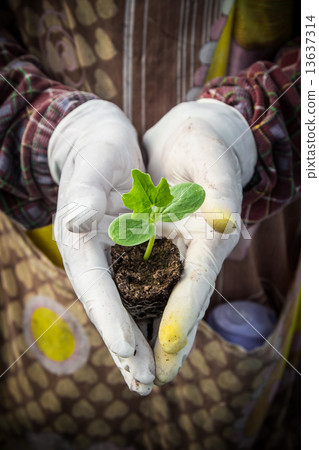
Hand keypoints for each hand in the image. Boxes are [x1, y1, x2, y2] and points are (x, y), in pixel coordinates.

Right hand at [49, 100, 154, 394]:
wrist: (104, 144)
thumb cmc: (95, 153)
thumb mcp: (91, 171)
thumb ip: (84, 198)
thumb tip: (78, 222)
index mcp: (80, 244)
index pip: (94, 288)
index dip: (109, 319)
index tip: (126, 351)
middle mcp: (97, 259)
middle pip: (112, 309)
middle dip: (127, 347)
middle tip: (144, 385)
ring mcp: (115, 259)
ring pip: (130, 307)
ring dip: (142, 342)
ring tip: (154, 378)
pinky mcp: (133, 254)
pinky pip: (146, 289)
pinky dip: (155, 314)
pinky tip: (167, 336)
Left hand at [143, 100, 256, 383]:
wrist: (188, 140)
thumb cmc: (204, 146)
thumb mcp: (211, 163)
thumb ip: (220, 195)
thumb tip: (225, 225)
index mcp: (210, 235)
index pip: (198, 281)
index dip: (184, 314)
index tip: (167, 346)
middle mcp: (193, 250)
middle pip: (180, 301)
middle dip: (168, 340)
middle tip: (153, 380)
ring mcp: (174, 249)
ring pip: (161, 297)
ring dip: (149, 333)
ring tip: (137, 370)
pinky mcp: (156, 243)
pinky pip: (144, 279)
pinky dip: (135, 306)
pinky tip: (124, 329)